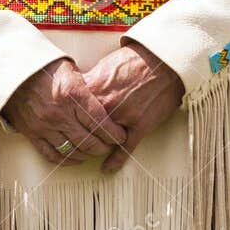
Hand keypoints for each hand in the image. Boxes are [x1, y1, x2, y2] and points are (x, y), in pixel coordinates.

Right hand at [2, 58, 128, 165]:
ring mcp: (45, 125)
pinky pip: (52, 155)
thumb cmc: (44, 68)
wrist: (13, 72)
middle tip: (110, 146)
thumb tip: (106, 102)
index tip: (121, 136)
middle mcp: (60, 113)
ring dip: (88, 154)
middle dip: (104, 147)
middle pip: (89, 141)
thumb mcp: (71, 70)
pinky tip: (76, 158)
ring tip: (95, 151)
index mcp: (73, 94)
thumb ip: (88, 88)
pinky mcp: (32, 134)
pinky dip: (67, 160)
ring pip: (73, 150)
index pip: (100, 122)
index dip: (114, 133)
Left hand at [81, 40, 184, 171]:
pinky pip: (125, 149)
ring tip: (91, 151)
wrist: (163, 61)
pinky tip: (107, 168)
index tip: (65, 124)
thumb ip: (89, 82)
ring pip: (102, 140)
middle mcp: (106, 105)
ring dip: (96, 147)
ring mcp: (124, 117)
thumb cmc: (135, 60)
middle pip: (84, 129)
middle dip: (79, 136)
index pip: (71, 111)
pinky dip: (115, 161)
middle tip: (75, 140)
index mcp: (95, 88)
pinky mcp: (141, 126)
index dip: (68, 119)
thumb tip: (75, 92)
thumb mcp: (104, 65)